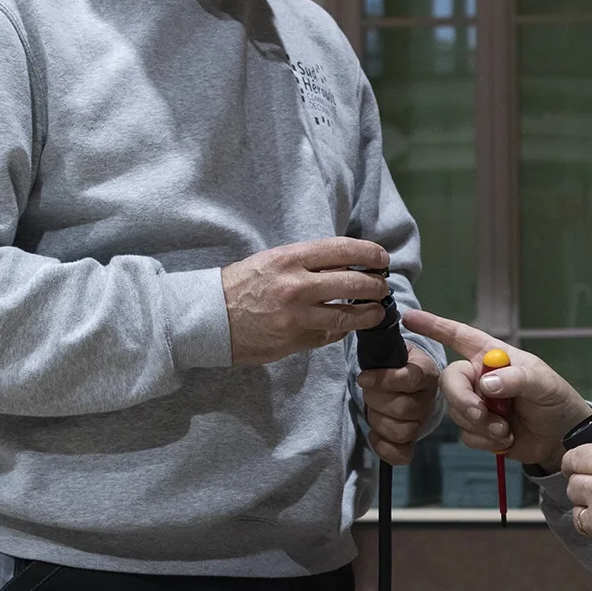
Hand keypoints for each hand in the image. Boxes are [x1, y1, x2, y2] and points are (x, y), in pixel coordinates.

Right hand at [221, 238, 392, 367]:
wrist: (209, 318)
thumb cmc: (241, 285)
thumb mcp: (272, 261)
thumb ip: (308, 263)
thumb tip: (347, 266)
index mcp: (290, 258)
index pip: (343, 250)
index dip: (370, 254)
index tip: (382, 259)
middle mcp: (297, 286)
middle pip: (354, 284)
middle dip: (376, 286)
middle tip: (381, 287)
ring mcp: (298, 316)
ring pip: (349, 315)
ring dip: (369, 313)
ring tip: (376, 311)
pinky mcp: (296, 341)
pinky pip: (331, 335)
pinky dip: (343, 330)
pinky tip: (347, 325)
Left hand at [358, 339, 438, 465]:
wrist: (399, 379)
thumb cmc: (391, 362)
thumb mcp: (390, 347)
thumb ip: (382, 339)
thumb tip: (372, 318)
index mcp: (425, 372)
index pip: (409, 379)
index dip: (384, 380)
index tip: (362, 378)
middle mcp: (428, 398)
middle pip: (404, 409)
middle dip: (376, 400)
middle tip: (367, 390)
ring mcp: (421, 421)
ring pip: (402, 431)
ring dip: (378, 421)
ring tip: (371, 408)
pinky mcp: (412, 441)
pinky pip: (403, 455)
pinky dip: (384, 448)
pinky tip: (373, 435)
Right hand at [402, 308, 588, 469]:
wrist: (561, 437)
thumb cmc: (555, 399)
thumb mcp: (542, 383)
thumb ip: (516, 379)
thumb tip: (485, 384)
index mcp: (491, 356)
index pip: (458, 336)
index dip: (434, 326)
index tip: (410, 318)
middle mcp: (479, 377)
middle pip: (450, 382)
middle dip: (463, 400)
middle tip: (481, 414)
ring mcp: (477, 404)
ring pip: (457, 412)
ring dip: (481, 425)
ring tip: (506, 430)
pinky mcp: (478, 430)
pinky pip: (467, 435)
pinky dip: (486, 441)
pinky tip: (506, 439)